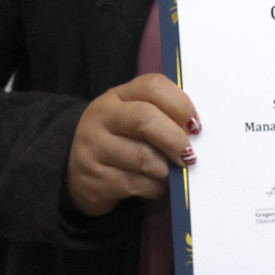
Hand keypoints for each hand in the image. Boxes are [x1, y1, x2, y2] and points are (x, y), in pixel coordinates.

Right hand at [65, 73, 200, 216]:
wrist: (78, 171)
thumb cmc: (120, 140)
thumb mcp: (134, 119)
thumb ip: (162, 116)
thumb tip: (196, 132)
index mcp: (118, 95)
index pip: (152, 86)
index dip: (180, 104)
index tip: (196, 125)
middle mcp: (102, 116)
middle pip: (145, 119)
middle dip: (174, 139)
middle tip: (190, 155)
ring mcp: (93, 147)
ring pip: (142, 157)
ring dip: (166, 169)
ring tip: (173, 173)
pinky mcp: (93, 178)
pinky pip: (135, 184)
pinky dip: (155, 188)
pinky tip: (158, 186)